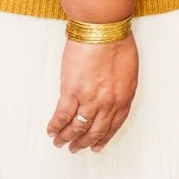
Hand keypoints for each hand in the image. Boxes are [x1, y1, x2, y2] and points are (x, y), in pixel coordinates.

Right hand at [48, 33, 137, 153]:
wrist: (104, 30)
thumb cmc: (117, 42)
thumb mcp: (128, 69)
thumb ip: (120, 87)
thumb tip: (109, 96)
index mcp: (124, 96)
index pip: (114, 125)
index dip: (103, 138)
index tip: (97, 146)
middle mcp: (108, 103)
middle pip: (95, 130)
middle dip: (84, 142)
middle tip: (75, 148)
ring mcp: (90, 99)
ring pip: (77, 127)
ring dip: (67, 137)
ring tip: (60, 142)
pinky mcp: (72, 92)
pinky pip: (62, 116)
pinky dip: (56, 125)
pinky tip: (51, 130)